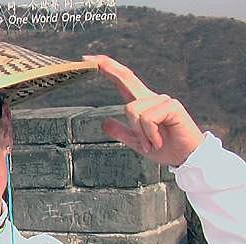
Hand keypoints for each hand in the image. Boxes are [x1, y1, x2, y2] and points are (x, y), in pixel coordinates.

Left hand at [83, 55, 204, 165]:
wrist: (184, 158)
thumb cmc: (164, 148)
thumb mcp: (136, 142)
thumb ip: (121, 132)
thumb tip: (104, 123)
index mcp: (142, 104)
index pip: (123, 81)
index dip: (107, 68)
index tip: (89, 59)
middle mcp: (151, 98)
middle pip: (126, 77)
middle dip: (107, 67)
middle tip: (87, 58)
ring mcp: (162, 100)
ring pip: (132, 110)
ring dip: (139, 133)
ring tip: (150, 143)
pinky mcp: (172, 106)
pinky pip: (147, 118)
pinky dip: (149, 134)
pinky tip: (158, 141)